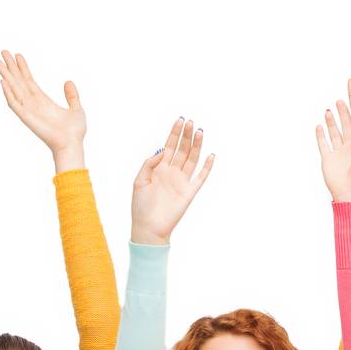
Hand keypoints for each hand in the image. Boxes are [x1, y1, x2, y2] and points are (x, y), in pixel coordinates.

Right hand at [0, 51, 85, 171]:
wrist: (72, 145)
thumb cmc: (75, 133)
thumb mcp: (76, 109)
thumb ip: (72, 96)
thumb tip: (68, 81)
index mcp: (44, 102)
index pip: (29, 81)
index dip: (23, 68)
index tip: (17, 55)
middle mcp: (34, 105)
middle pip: (19, 82)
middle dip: (11, 67)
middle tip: (3, 51)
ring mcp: (29, 111)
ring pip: (14, 88)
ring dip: (5, 75)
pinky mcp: (26, 117)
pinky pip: (14, 104)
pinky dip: (7, 93)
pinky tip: (2, 81)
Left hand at [130, 118, 213, 245]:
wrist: (149, 228)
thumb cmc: (141, 207)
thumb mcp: (139, 181)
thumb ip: (149, 164)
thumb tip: (162, 151)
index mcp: (159, 169)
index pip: (169, 146)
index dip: (174, 133)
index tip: (180, 120)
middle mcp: (172, 173)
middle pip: (182, 149)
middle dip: (186, 135)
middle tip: (190, 122)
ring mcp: (181, 182)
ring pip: (192, 159)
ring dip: (196, 146)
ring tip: (200, 131)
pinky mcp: (189, 193)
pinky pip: (200, 178)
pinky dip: (206, 167)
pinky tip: (211, 156)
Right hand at [316, 99, 350, 202]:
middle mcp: (350, 148)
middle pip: (346, 126)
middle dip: (343, 114)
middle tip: (339, 101)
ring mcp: (338, 153)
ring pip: (334, 133)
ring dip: (331, 122)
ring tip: (329, 111)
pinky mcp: (328, 160)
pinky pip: (323, 144)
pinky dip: (320, 135)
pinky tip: (319, 126)